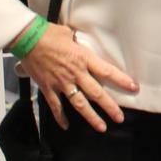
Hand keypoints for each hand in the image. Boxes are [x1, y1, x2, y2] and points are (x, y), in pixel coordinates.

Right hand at [17, 21, 138, 132]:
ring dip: (91, 117)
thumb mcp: (70, 34)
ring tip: (101, 127)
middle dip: (109, 107)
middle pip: (96, 93)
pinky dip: (60, 117)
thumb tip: (79, 43)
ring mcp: (61, 83)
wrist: (27, 39)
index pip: (107, 72)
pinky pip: (55, 106)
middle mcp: (75, 73)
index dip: (121, 81)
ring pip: (79, 104)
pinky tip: (66, 126)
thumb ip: (78, 43)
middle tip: (119, 118)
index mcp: (83, 58)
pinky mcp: (47, 88)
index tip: (133, 88)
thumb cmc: (49, 33)